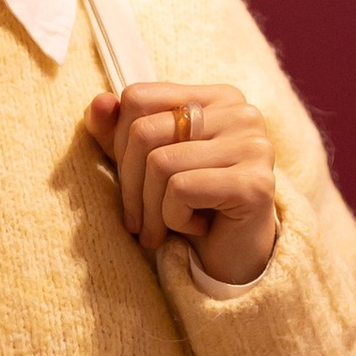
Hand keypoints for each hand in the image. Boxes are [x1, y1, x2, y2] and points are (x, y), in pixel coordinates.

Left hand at [85, 81, 279, 283]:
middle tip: (136, 221)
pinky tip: (196, 227)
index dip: (118, 143)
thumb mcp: (144, 165)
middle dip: (129, 185)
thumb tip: (100, 103)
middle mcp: (240, 112)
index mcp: (216, 98)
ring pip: (160, 163)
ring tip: (165, 227)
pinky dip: (174, 219)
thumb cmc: (190, 206)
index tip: (130, 180)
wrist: (233, 258)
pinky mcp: (255, 183)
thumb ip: (117, 132)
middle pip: (144, 131)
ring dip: (152, 210)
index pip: (138, 97)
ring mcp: (253, 145)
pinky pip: (182, 190)